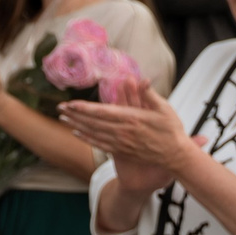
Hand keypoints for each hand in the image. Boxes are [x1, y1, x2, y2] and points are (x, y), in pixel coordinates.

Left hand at [58, 87, 207, 195]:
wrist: (175, 155)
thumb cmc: (171, 130)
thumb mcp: (164, 109)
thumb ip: (149, 94)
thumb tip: (141, 79)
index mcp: (132, 118)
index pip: (102, 112)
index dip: (84, 108)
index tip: (70, 103)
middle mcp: (123, 132)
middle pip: (93, 122)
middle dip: (75, 115)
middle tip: (60, 108)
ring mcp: (121, 143)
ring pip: (93, 133)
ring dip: (77, 126)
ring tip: (63, 119)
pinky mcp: (122, 151)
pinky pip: (100, 144)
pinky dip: (87, 138)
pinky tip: (77, 133)